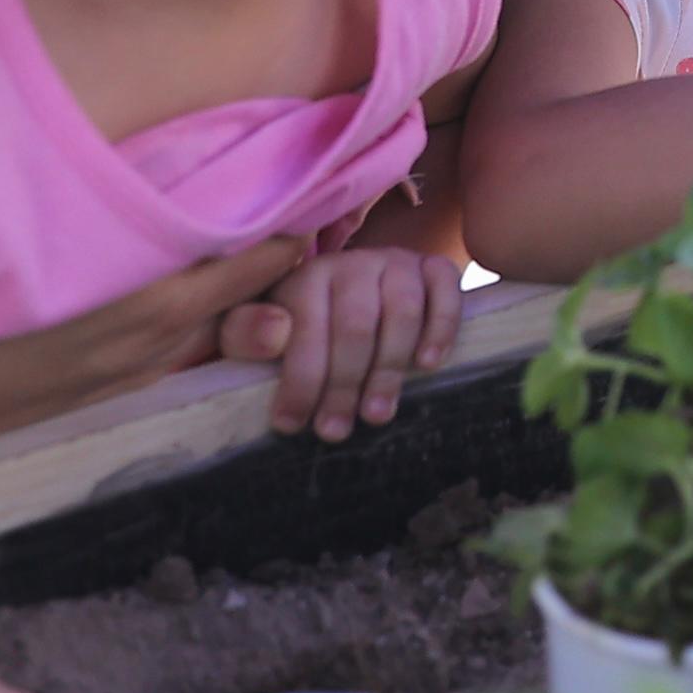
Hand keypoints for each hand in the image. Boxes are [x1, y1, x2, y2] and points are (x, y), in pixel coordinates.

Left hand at [224, 244, 464, 440]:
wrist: (352, 293)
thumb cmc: (301, 327)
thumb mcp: (260, 330)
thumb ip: (246, 333)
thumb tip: (272, 334)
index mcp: (308, 276)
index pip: (307, 327)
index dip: (299, 379)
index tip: (293, 424)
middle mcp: (354, 263)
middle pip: (356, 324)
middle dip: (343, 383)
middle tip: (336, 430)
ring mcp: (398, 262)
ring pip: (402, 310)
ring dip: (389, 367)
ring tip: (376, 413)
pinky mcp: (435, 267)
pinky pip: (446, 289)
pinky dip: (442, 326)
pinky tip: (429, 364)